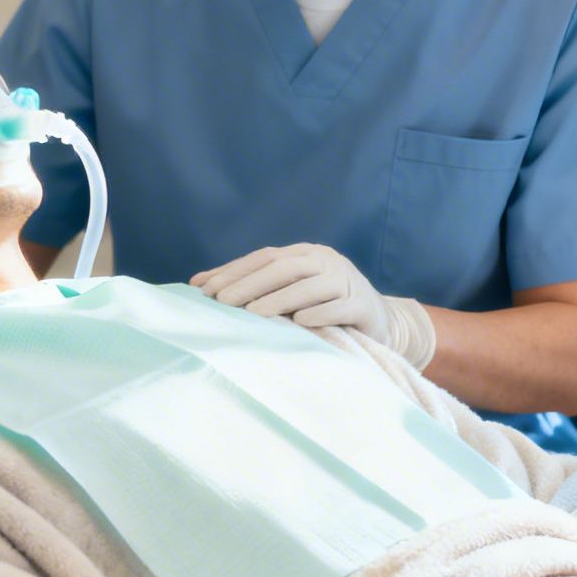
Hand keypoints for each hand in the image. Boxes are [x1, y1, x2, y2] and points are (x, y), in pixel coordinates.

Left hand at [190, 243, 436, 366]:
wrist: (379, 322)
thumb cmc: (323, 307)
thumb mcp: (289, 293)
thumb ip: (252, 287)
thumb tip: (197, 284)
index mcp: (304, 254)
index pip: (264, 258)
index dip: (234, 271)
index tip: (206, 290)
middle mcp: (325, 261)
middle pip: (284, 267)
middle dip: (251, 284)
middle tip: (224, 302)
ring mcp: (347, 281)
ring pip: (311, 285)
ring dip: (281, 299)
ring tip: (254, 314)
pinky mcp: (363, 306)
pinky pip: (340, 307)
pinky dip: (320, 314)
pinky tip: (300, 323)